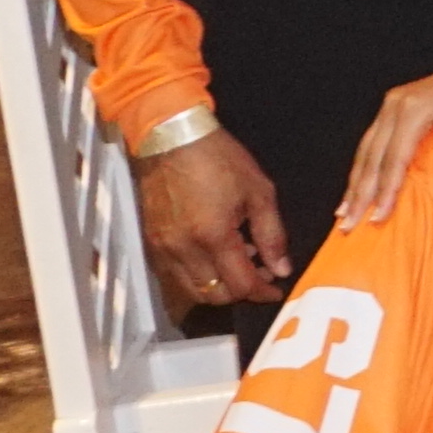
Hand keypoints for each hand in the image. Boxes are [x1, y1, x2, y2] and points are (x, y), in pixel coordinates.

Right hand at [135, 128, 296, 314]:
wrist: (171, 138)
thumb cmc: (220, 160)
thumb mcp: (259, 192)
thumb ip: (272, 235)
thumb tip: (281, 269)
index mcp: (213, 236)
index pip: (240, 284)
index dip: (262, 292)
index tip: (276, 289)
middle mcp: (183, 249)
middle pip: (213, 295)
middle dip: (240, 292)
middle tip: (260, 272)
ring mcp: (162, 248)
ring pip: (191, 289)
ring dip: (218, 286)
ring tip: (239, 260)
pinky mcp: (152, 241)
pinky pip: (174, 274)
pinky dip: (197, 274)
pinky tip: (214, 253)